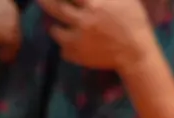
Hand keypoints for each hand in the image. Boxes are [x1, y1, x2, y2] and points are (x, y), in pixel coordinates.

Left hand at [37, 0, 152, 71]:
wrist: (135, 51)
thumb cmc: (133, 19)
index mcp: (93, 3)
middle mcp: (82, 21)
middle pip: (55, 8)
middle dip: (44, 2)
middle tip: (39, 0)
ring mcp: (78, 40)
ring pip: (55, 31)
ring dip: (54, 26)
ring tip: (56, 24)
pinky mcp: (78, 56)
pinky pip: (63, 50)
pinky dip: (64, 45)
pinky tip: (70, 41)